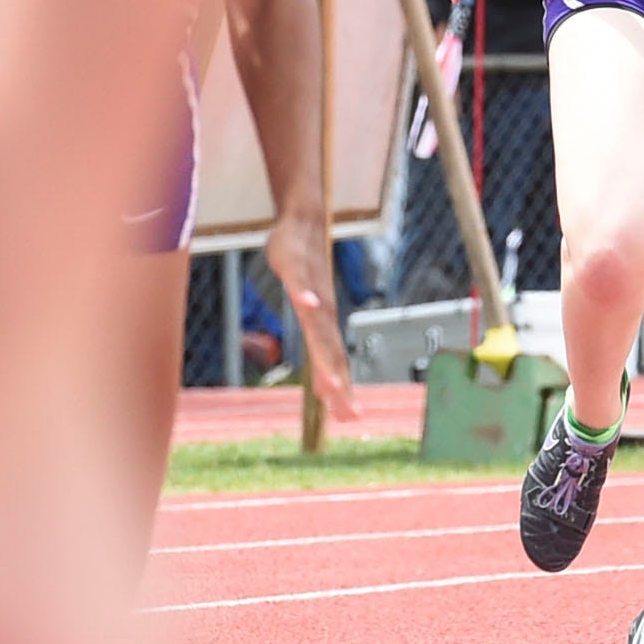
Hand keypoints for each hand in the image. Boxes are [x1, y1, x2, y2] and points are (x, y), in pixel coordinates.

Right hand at [262, 207, 355, 419]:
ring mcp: (311, 291)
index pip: (334, 363)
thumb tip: (321, 385)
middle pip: (330, 353)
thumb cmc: (306, 270)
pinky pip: (299, 285)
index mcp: (324, 324)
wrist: (304, 224)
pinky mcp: (295, 270)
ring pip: (317, 326)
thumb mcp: (309, 312)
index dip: (342, 391)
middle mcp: (323, 312)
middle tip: (348, 413)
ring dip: (324, 352)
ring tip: (331, 381)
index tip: (349, 419)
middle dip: (338, 385)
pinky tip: (306, 305)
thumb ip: (316, 345)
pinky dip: (304, 295)